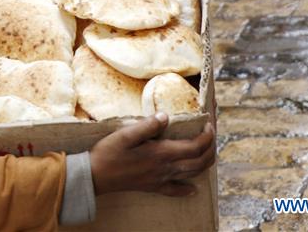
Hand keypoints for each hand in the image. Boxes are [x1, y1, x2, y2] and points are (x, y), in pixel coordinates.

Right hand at [89, 114, 215, 196]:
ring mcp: (160, 180)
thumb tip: (165, 116)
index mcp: (160, 153)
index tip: (208, 125)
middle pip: (198, 162)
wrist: (96, 176)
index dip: (206, 137)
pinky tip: (193, 188)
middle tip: (211, 135)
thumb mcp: (125, 134)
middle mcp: (165, 168)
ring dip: (204, 164)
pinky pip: (176, 190)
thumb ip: (147, 125)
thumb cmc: (108, 152)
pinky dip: (188, 189)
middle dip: (210, 149)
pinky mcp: (153, 187)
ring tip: (208, 152)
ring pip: (191, 174)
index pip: (194, 147)